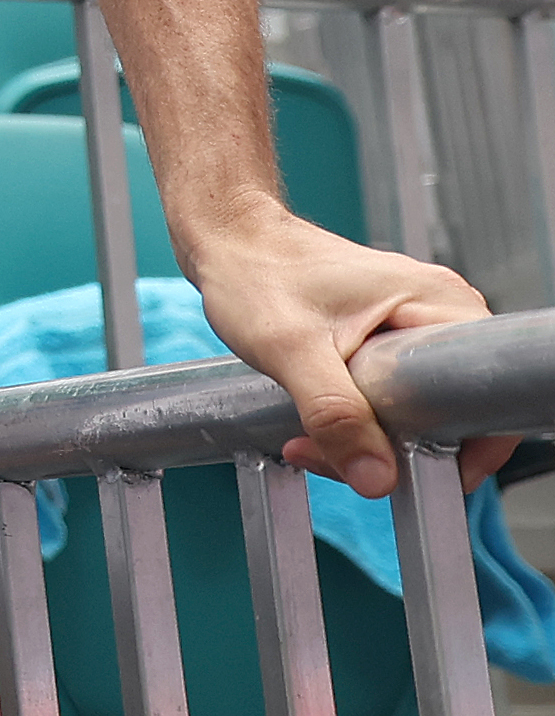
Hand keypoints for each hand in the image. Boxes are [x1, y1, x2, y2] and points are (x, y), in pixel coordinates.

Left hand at [184, 207, 506, 495]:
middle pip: (453, 409)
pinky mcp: (386, 335)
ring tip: (311, 440)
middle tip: (336, 455)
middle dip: (397, 447)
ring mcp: (412, 322)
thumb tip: (377, 476)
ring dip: (368, 437)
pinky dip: (357, 417)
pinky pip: (392, 394)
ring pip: (417, 409)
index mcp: (438, 301)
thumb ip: (335, 415)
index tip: (411, 470)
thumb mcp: (291, 349)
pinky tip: (316, 424)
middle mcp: (437, 309)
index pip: (489, 392)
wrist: (226, 239)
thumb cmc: (254, 272)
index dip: (462, 445)